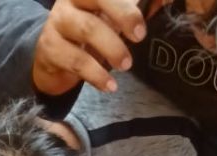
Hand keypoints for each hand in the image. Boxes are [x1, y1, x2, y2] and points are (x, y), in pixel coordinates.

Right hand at [33, 0, 147, 95]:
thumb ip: (139, 8)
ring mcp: (57, 22)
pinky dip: (96, 75)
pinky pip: (76, 60)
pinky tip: (110, 86)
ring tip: (126, 65)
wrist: (51, 58)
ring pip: (87, 29)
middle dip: (124, 15)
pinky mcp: (49, 48)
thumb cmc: (89, 33)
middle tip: (140, 36)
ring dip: (112, 47)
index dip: (130, 2)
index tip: (155, 9)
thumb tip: (167, 1)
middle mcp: (71, 0)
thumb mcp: (112, 18)